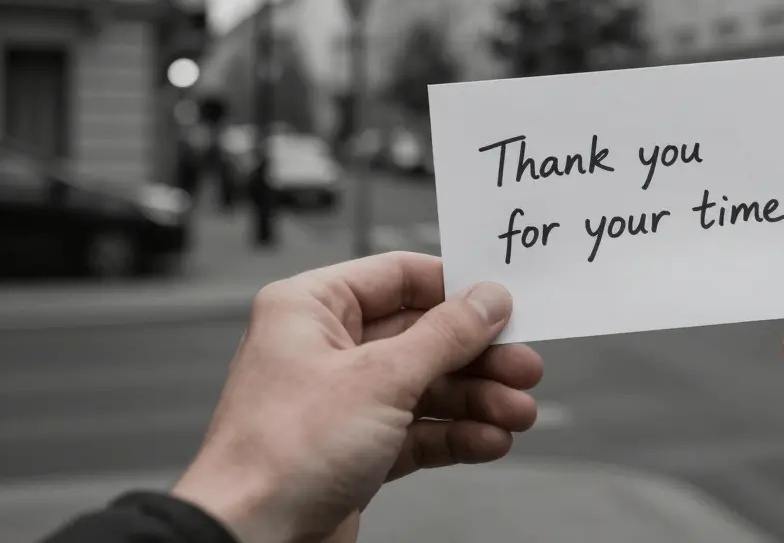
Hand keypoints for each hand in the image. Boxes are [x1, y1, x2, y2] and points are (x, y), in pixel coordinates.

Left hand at [171, 253, 541, 542]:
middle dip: (478, 356)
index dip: (456, 289)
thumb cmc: (278, 455)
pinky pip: (419, 428)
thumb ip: (444, 335)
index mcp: (311, 309)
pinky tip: (489, 439)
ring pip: (427, 386)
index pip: (399, 276)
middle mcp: (325, 348)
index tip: (503, 304)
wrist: (251, 540)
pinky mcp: (357, 448)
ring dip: (477, 400)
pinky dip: (457, 434)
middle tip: (523, 365)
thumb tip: (487, 300)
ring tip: (516, 412)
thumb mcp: (380, 379)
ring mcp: (342, 401)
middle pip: (423, 335)